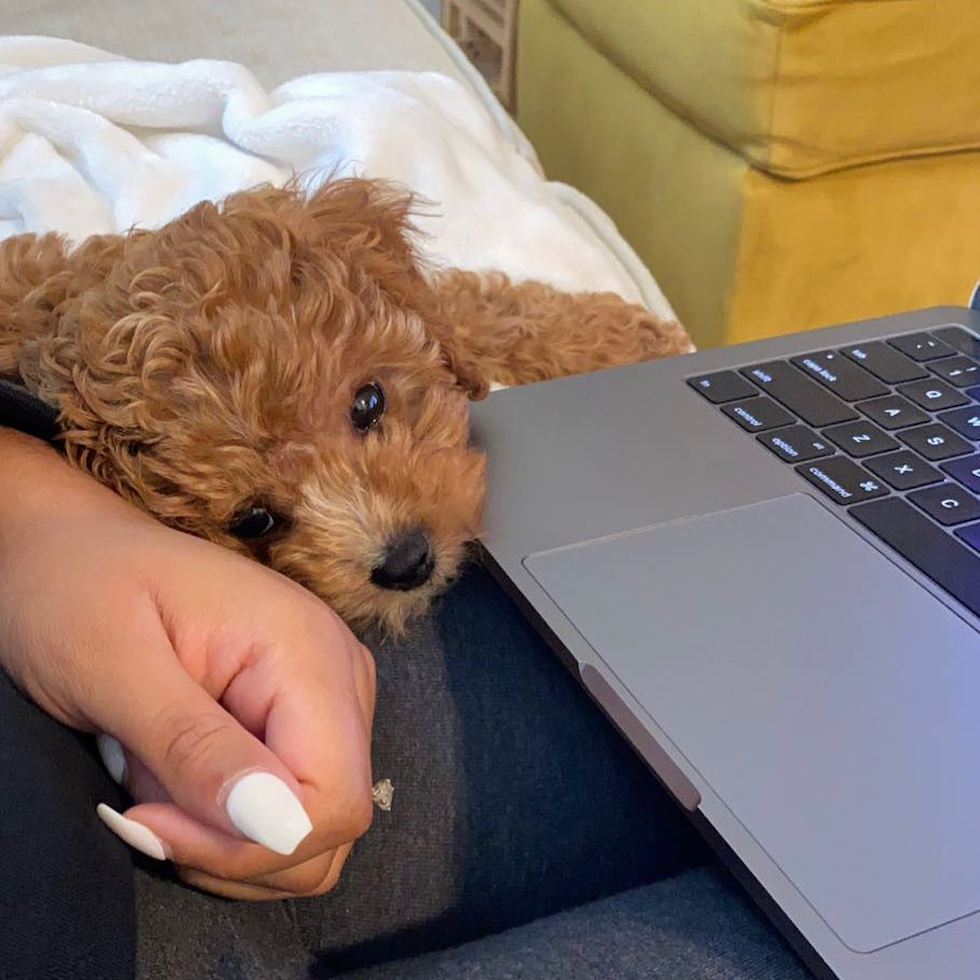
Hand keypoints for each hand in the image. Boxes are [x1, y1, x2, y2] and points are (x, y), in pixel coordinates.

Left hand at [0, 430, 375, 898]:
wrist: (73, 551)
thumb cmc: (78, 589)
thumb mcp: (112, 667)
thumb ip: (193, 745)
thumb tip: (275, 823)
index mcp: (306, 649)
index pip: (333, 797)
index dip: (250, 842)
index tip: (152, 824)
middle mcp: (337, 672)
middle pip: (331, 821)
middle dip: (233, 845)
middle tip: (143, 806)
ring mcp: (328, 695)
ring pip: (313, 830)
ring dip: (227, 839)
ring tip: (156, 781)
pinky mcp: (306, 716)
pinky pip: (291, 809)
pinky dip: (231, 824)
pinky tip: (178, 782)